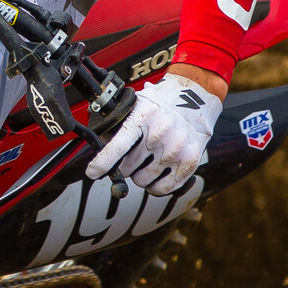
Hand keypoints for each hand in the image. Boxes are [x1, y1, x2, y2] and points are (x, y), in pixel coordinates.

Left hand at [86, 71, 222, 195]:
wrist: (194, 99)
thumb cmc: (160, 104)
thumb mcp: (136, 105)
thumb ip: (116, 126)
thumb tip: (97, 147)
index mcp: (144, 116)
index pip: (118, 146)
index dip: (102, 163)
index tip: (93, 172)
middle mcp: (161, 134)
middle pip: (127, 168)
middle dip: (124, 165)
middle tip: (133, 154)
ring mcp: (176, 149)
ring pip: (142, 181)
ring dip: (140, 175)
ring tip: (147, 160)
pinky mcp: (190, 161)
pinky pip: (162, 188)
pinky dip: (155, 186)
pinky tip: (156, 173)